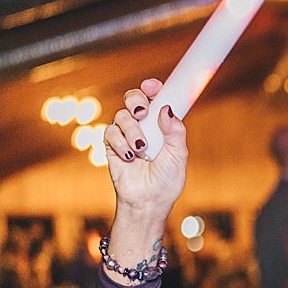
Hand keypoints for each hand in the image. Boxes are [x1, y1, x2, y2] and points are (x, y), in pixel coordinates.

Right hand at [103, 79, 187, 219]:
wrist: (148, 201)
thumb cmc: (166, 181)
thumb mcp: (177, 156)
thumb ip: (175, 132)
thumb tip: (166, 109)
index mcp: (161, 126)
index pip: (155, 99)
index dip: (152, 88)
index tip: (152, 86)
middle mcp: (143, 126)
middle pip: (133, 98)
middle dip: (136, 100)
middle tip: (142, 112)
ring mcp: (126, 134)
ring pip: (122, 115)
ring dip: (132, 131)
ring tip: (141, 150)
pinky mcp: (111, 144)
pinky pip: (110, 132)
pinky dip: (120, 143)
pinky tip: (130, 158)